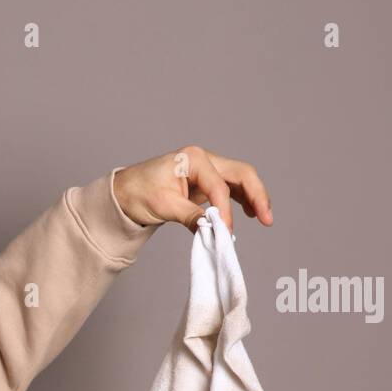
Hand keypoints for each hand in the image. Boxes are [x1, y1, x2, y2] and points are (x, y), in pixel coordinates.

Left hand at [112, 145, 273, 234]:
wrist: (124, 192)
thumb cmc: (138, 192)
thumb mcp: (163, 206)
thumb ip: (190, 216)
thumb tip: (212, 231)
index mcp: (192, 159)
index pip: (219, 186)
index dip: (225, 211)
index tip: (225, 232)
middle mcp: (204, 160)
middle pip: (241, 174)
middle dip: (257, 195)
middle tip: (267, 219)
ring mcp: (206, 170)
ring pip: (239, 180)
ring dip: (253, 197)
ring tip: (264, 218)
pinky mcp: (205, 182)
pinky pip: (230, 188)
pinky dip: (241, 200)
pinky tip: (249, 214)